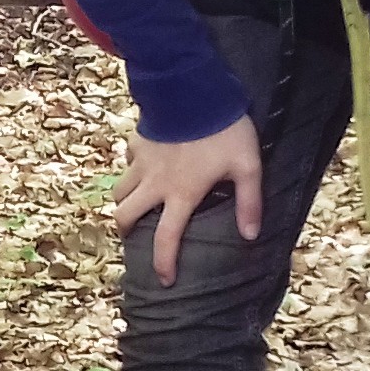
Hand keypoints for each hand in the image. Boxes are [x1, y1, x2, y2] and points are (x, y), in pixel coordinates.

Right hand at [111, 115, 261, 286]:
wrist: (194, 90)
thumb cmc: (223, 130)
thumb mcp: (247, 166)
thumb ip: (249, 202)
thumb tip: (249, 235)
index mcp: (181, 195)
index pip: (166, 238)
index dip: (163, 263)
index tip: (164, 280)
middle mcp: (155, 184)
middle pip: (125, 216)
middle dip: (125, 230)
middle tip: (133, 235)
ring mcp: (141, 162)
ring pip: (120, 189)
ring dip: (125, 200)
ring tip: (136, 203)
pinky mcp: (137, 141)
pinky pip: (127, 160)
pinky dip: (132, 167)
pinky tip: (145, 164)